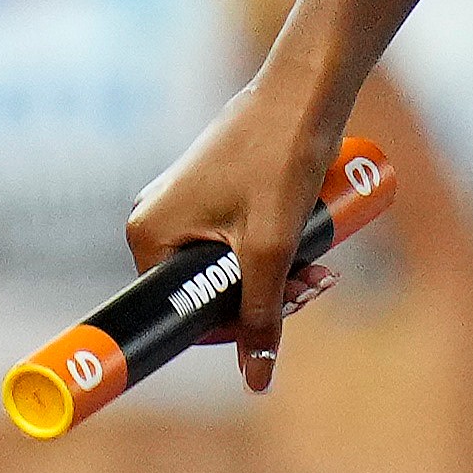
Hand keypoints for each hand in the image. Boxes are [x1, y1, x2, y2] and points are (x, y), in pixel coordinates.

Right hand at [124, 74, 348, 395]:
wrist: (304, 93)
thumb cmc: (279, 161)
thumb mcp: (271, 251)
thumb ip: (261, 316)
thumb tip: (257, 378)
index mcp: (148, 237)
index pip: (185, 313)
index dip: (234, 330)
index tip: (281, 324)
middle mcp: (155, 222)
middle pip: (209, 293)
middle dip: (266, 300)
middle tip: (316, 287)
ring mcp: (183, 206)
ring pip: (231, 269)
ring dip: (279, 279)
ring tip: (324, 270)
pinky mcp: (212, 193)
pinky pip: (238, 243)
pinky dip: (275, 252)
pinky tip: (313, 248)